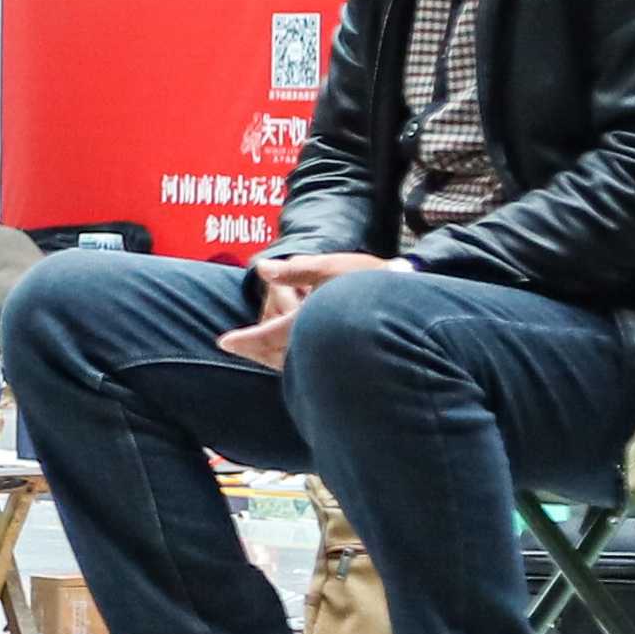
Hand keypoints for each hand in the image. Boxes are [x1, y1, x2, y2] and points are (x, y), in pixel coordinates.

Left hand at [214, 249, 362, 366]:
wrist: (411, 306)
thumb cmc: (370, 280)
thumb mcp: (329, 268)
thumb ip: (294, 271)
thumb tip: (261, 268)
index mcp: (307, 321)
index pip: (267, 335)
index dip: (244, 339)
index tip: (223, 343)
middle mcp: (315, 343)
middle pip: (274, 354)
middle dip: (255, 350)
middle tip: (234, 346)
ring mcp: (329, 355)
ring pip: (290, 363)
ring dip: (271, 357)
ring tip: (256, 350)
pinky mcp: (342, 359)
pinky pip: (308, 365)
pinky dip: (292, 361)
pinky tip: (290, 355)